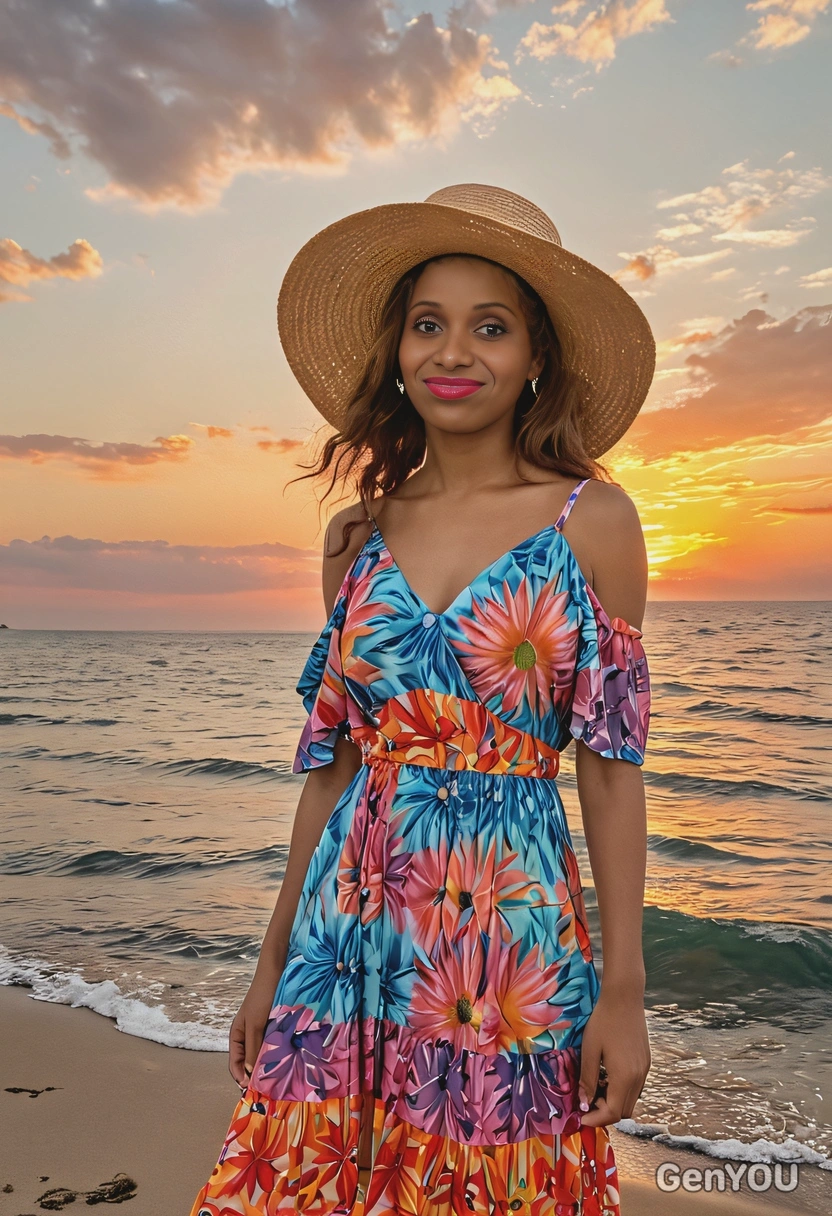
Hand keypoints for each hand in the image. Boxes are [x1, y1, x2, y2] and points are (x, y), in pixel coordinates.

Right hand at [228, 970, 280, 1089]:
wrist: (275, 975)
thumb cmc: (261, 998)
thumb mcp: (256, 1025)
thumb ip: (253, 1049)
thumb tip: (249, 1074)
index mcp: (236, 1036)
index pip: (235, 1065)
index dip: (241, 1078)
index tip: (251, 1089)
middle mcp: (247, 1037)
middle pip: (248, 1063)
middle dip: (254, 1075)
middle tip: (266, 1088)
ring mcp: (260, 1033)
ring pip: (261, 1056)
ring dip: (266, 1066)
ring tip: (276, 1079)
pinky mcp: (273, 1029)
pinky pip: (272, 1047)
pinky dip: (275, 1055)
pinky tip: (284, 1062)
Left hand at [578, 989, 649, 1126]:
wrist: (625, 997)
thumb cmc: (603, 1021)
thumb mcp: (590, 1050)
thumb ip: (587, 1079)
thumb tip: (582, 1103)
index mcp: (624, 1077)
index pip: (613, 1113)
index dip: (595, 1119)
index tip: (579, 1117)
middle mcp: (639, 1077)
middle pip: (624, 1111)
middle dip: (604, 1113)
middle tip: (585, 1103)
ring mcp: (645, 1070)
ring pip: (631, 1100)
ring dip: (614, 1102)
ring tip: (595, 1088)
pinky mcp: (646, 1062)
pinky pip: (635, 1087)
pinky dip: (621, 1090)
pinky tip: (607, 1076)